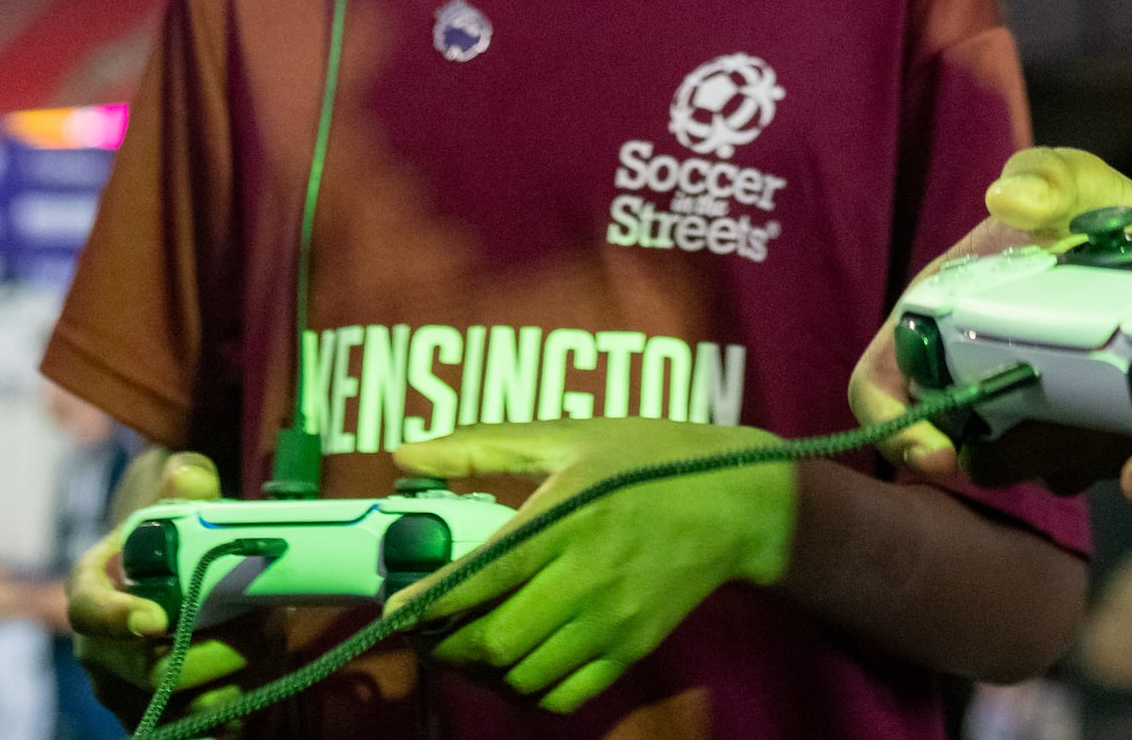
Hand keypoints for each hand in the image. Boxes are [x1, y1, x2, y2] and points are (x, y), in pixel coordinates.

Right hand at [63, 452, 252, 716]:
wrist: (187, 582)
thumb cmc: (179, 539)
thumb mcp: (182, 502)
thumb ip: (189, 485)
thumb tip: (189, 475)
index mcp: (92, 589)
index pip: (88, 610)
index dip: (115, 618)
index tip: (156, 619)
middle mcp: (99, 651)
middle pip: (146, 669)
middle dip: (211, 648)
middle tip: (262, 620)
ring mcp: (125, 692)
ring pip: (180, 704)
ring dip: (233, 675)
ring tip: (270, 637)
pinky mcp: (160, 720)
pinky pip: (199, 727)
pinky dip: (237, 702)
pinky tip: (263, 670)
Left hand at [392, 418, 792, 713]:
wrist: (738, 502)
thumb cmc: (647, 458)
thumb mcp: (568, 435)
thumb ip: (483, 445)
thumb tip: (403, 456)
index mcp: (563, 517)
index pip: (477, 578)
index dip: (423, 604)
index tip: (394, 608)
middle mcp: (585, 577)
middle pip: (492, 643)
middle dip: (441, 646)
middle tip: (423, 629)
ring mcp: (611, 621)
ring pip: (521, 678)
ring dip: (478, 671)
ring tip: (463, 645)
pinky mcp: (630, 649)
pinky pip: (562, 696)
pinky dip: (524, 692)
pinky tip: (512, 665)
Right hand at [850, 147, 1131, 491]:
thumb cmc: (1091, 205)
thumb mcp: (1070, 179)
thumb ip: (1043, 177)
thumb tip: (1007, 201)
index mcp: (933, 314)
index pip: (878, 385)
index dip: (893, 426)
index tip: (939, 453)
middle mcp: (963, 367)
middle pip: (943, 443)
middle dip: (984, 454)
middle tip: (1042, 437)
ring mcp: (1013, 404)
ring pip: (1007, 465)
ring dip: (1044, 455)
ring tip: (1094, 413)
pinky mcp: (1064, 427)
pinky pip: (1064, 467)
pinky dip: (1087, 454)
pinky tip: (1121, 414)